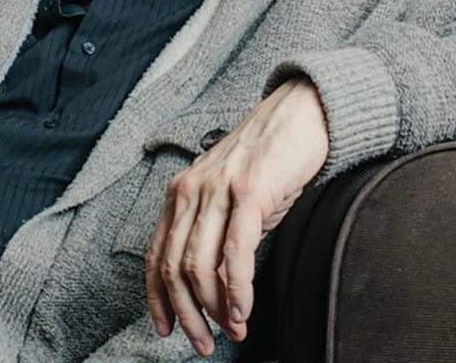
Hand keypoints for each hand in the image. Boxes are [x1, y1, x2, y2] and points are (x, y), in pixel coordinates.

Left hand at [145, 77, 328, 356]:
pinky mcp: (250, 192)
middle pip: (175, 266)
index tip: (164, 328)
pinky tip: (243, 310)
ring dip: (214, 309)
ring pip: (200, 264)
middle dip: (187, 314)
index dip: (157, 297)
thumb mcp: (229, 198)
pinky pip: (235, 251)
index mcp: (181, 192)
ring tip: (230, 332)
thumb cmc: (266, 161)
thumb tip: (214, 289)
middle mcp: (192, 190)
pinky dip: (237, 289)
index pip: (157, 254)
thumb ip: (215, 234)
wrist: (298, 116)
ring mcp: (219, 190)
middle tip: (203, 344)